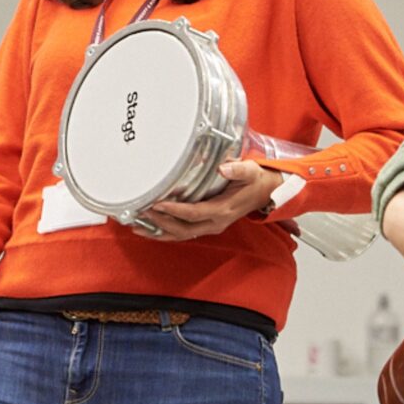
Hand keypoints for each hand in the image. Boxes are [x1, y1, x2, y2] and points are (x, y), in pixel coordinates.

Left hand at [142, 159, 282, 240]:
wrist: (265, 193)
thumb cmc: (255, 180)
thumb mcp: (251, 171)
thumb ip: (238, 169)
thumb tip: (223, 168)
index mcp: (223, 209)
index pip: (194, 213)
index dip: (174, 210)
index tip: (156, 204)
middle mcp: (216, 222)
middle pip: (183, 229)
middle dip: (161, 222)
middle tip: (141, 213)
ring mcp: (211, 226)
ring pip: (181, 235)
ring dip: (159, 232)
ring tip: (138, 227)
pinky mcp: (207, 225)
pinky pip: (184, 233)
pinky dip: (166, 233)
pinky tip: (150, 230)